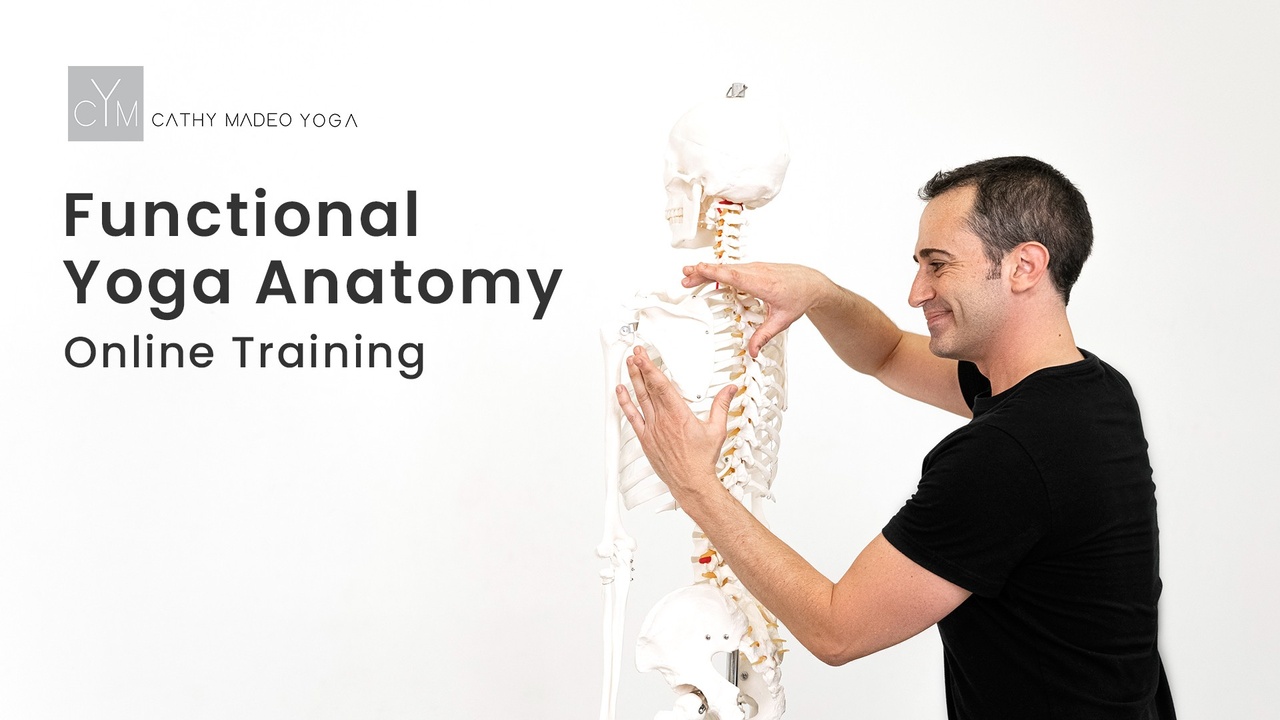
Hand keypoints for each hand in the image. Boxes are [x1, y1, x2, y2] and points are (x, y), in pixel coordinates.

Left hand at [614, 346, 736, 502]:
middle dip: (640, 368)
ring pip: (639, 399)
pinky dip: (625, 403)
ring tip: (629, 365)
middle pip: (648, 388)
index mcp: (679, 415)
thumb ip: (722, 406)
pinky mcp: (646, 439)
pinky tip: (621, 392)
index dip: (650, 368)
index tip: (644, 356)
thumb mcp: (717, 429)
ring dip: (633, 380)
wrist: (691, 482)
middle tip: (635, 354)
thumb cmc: (702, 460)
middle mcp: (663, 420)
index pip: (661, 385)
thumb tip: (730, 390)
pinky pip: (632, 417)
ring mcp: (652, 429)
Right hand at [682, 262, 831, 356]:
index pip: (734, 276)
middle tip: (685, 276)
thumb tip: (753, 351)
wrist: (812, 283)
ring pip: (726, 267)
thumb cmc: (799, 297)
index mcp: (763, 284)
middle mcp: (757, 272)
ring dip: (707, 270)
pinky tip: (707, 274)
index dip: (715, 272)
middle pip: (725, 269)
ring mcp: (754, 268)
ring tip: (689, 276)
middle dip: (703, 271)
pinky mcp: (753, 268)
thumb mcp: (782, 321)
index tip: (699, 270)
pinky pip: (731, 267)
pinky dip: (717, 270)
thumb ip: (764, 336)